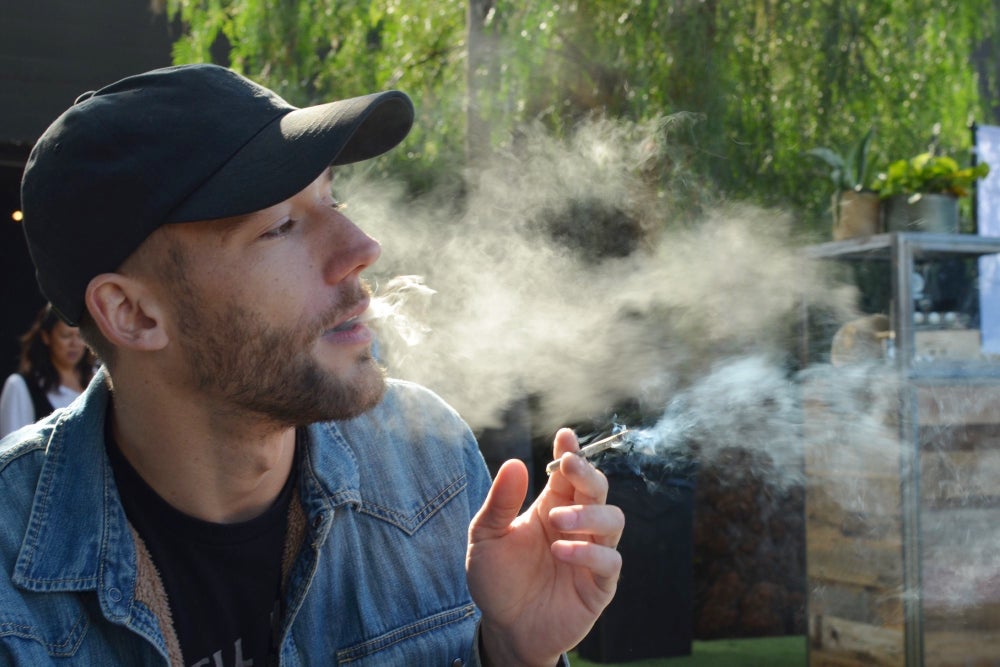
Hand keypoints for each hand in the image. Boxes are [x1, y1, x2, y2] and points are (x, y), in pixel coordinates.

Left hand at [466, 428, 624, 665]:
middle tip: (568, 467)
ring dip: (589, 514)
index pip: (568, 473)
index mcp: (550, 507)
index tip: (564, 436)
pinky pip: (609, 561)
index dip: (571, 452)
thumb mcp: (486, 537)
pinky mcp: (599, 585)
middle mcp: (576, 526)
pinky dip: (589, 553)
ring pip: (613, 520)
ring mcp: (591, 554)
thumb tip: (514, 463)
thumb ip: (499, 502)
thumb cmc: (496, 580)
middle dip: (587, 473)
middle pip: (597, 489)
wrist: (505, 629)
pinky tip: (561, 552)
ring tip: (557, 521)